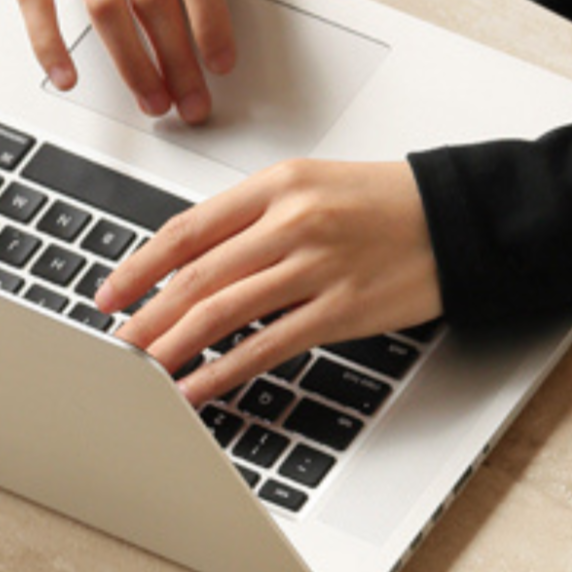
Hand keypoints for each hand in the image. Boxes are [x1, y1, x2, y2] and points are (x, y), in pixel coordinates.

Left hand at [100, 158, 444, 403]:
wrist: (460, 218)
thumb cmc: (389, 205)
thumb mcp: (315, 188)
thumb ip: (256, 220)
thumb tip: (199, 267)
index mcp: (277, 186)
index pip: (189, 230)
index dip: (141, 266)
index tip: (111, 292)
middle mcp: (291, 222)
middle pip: (197, 275)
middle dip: (146, 314)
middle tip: (114, 342)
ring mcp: (316, 267)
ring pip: (223, 311)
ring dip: (174, 345)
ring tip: (143, 370)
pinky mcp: (342, 310)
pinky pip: (268, 346)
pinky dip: (224, 369)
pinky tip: (200, 386)